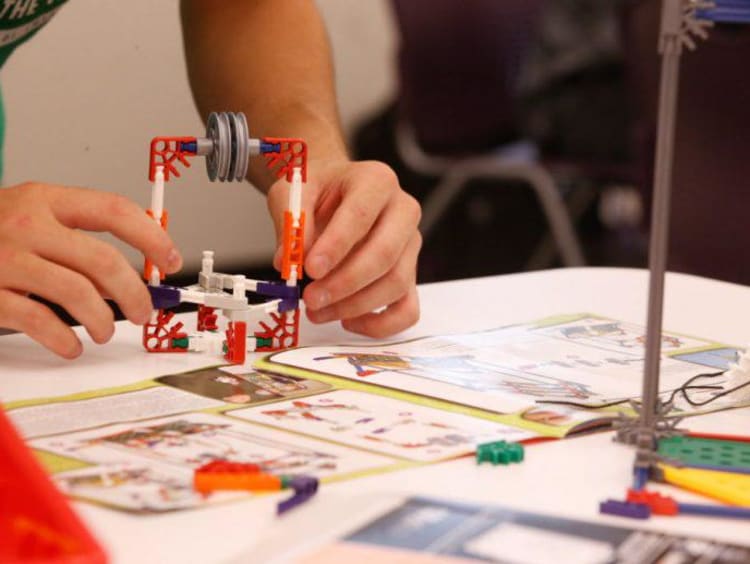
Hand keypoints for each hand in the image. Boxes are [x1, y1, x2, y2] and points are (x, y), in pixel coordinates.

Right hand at [0, 183, 181, 357]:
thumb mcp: (32, 218)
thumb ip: (77, 238)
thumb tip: (133, 274)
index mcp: (45, 200)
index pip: (114, 211)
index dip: (151, 237)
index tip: (170, 259)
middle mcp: (26, 225)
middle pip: (103, 260)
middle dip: (134, 293)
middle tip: (144, 310)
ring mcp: (5, 259)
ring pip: (78, 293)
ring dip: (103, 320)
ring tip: (105, 330)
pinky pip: (39, 320)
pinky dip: (63, 339)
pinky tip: (71, 346)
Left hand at [267, 159, 420, 337]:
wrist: (335, 192)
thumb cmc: (319, 190)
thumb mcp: (293, 191)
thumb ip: (291, 222)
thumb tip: (288, 262)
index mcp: (377, 181)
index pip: (361, 214)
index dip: (337, 245)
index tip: (311, 268)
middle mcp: (402, 211)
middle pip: (385, 254)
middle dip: (345, 283)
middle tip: (310, 298)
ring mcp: (410, 245)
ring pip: (395, 284)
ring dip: (354, 306)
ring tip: (317, 311)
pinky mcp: (410, 274)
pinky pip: (407, 309)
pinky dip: (379, 324)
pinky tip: (347, 321)